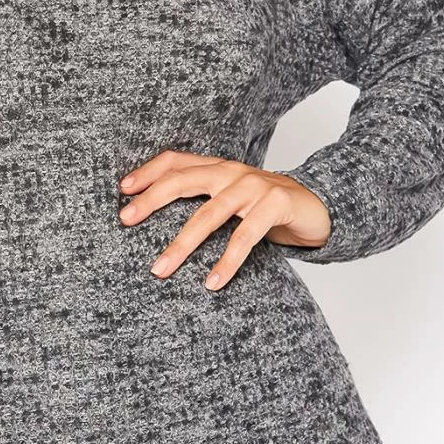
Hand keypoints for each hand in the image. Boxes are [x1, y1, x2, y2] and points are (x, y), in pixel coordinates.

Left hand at [118, 149, 331, 289]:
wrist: (320, 207)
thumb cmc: (267, 207)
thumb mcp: (233, 199)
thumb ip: (203, 200)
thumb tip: (154, 217)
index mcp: (218, 167)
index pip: (176, 161)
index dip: (148, 171)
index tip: (123, 190)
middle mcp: (232, 172)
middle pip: (183, 180)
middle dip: (151, 200)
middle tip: (126, 220)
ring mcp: (254, 186)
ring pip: (209, 214)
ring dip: (181, 244)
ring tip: (160, 269)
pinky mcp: (275, 204)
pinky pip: (245, 237)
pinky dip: (226, 262)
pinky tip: (211, 282)